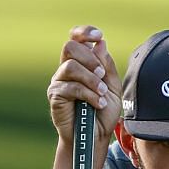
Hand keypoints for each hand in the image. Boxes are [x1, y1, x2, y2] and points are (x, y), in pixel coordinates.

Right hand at [47, 25, 122, 144]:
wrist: (96, 136)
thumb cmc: (103, 112)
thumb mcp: (112, 87)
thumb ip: (107, 66)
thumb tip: (100, 43)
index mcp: (81, 62)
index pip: (76, 39)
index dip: (84, 32)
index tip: (98, 36)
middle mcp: (66, 69)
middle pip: (70, 47)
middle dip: (89, 58)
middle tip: (101, 75)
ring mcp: (59, 81)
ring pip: (70, 66)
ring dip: (91, 79)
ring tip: (102, 93)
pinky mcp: (55, 95)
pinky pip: (71, 87)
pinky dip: (88, 94)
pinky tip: (98, 103)